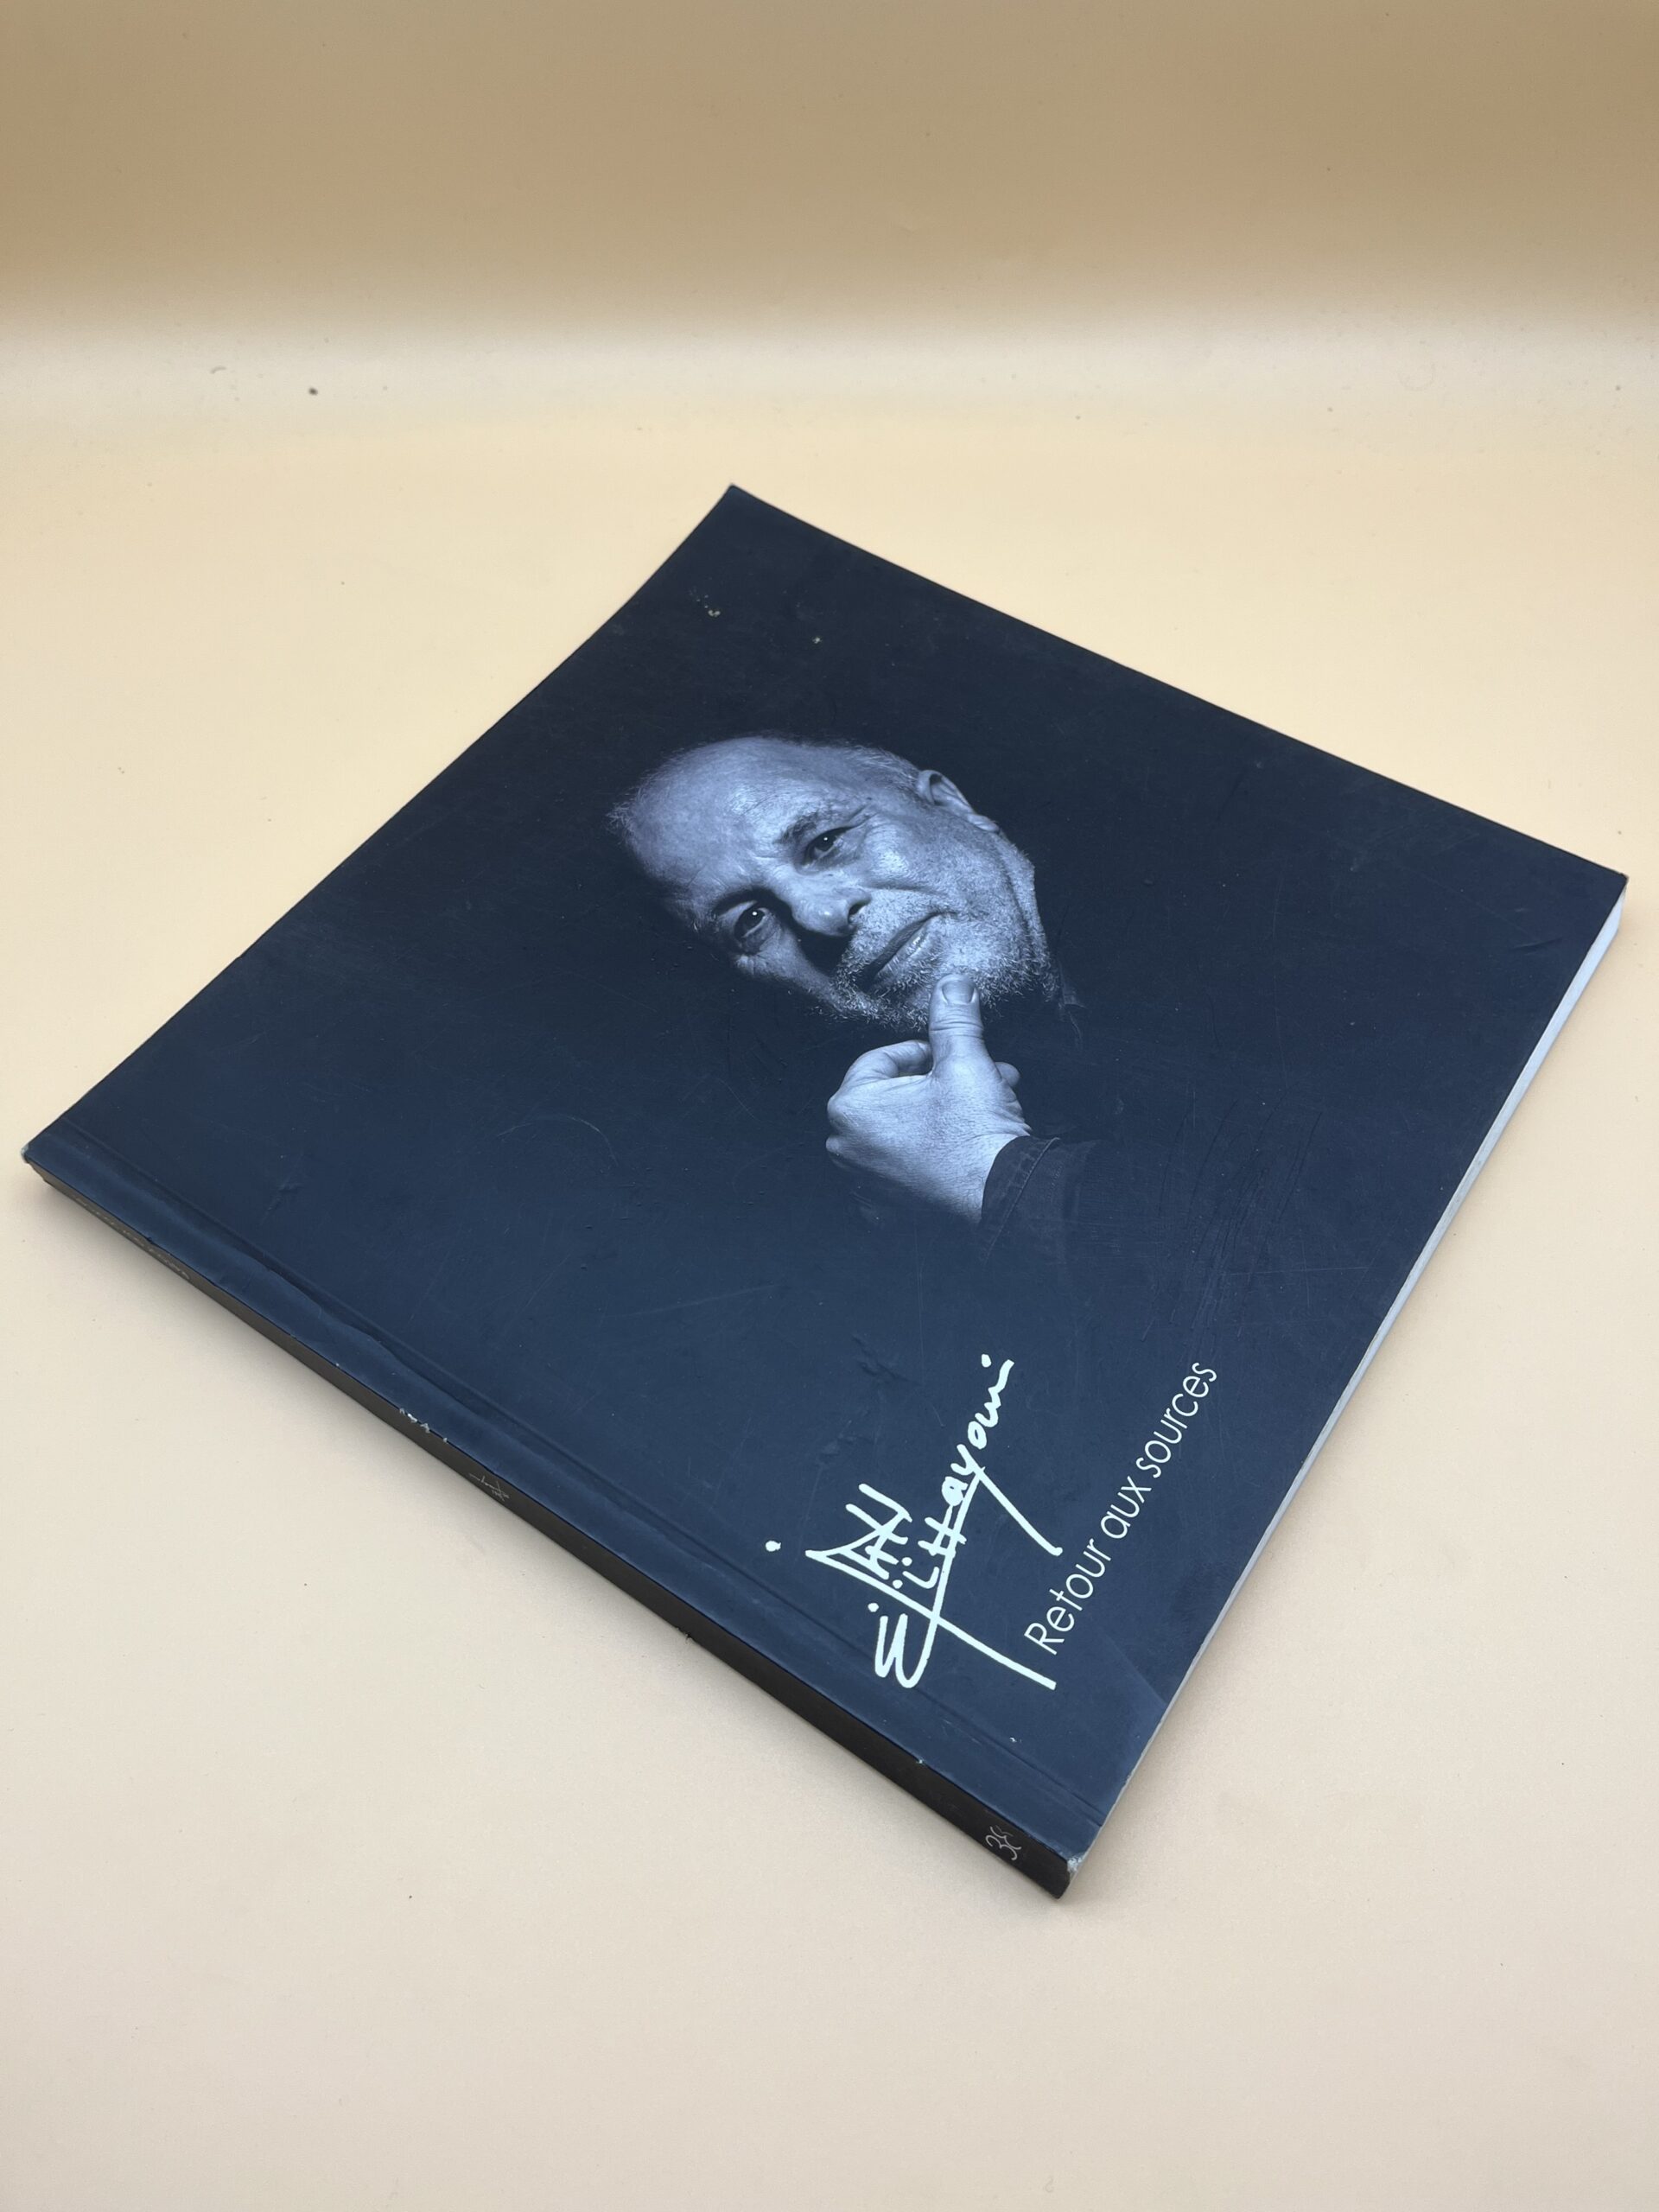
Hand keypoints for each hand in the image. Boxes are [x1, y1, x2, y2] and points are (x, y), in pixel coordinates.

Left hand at [825, 970, 1028, 1224]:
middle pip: (894, 1096)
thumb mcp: (964, 1061)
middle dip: (940, 1083)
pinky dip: (931, 1156)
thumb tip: (952, 983)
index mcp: (850, 1107)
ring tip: (985, 1106)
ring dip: (941, 1114)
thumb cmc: (974, 1132)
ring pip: (904, 1131)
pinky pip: (907, 1170)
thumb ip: (952, 1017)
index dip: (925, 1051)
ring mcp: (866, 1184)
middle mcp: (846, 1148)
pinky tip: (965, 1147)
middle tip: (979, 1076)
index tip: (954, 1055)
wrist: (1002, 1198)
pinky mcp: (890, 1211)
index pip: (882, 1059)